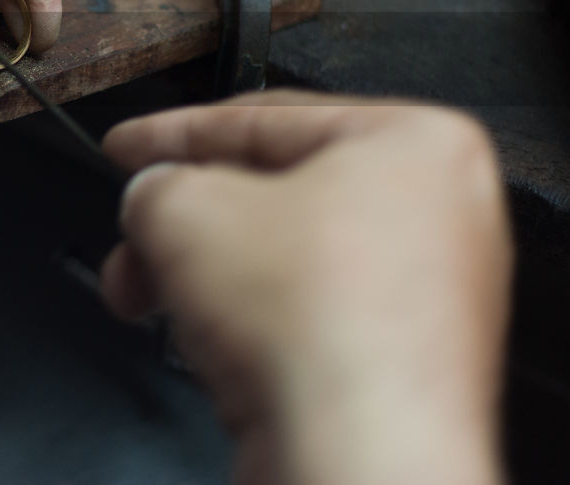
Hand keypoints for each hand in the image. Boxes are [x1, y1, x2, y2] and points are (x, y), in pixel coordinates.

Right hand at [100, 90, 510, 484]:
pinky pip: (307, 317)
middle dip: (181, 222)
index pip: (266, 118)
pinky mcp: (404, 363)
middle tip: (133, 236)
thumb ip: (154, 183)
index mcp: (418, 142)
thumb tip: (153, 197)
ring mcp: (429, 294)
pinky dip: (247, 321)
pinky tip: (205, 342)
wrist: (357, 463)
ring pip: (282, 260)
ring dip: (200, 274)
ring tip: (146, 295)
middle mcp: (440, 214)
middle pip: (270, 194)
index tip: (129, 147)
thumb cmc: (313, 328)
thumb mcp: (185, 210)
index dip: (174, 131)